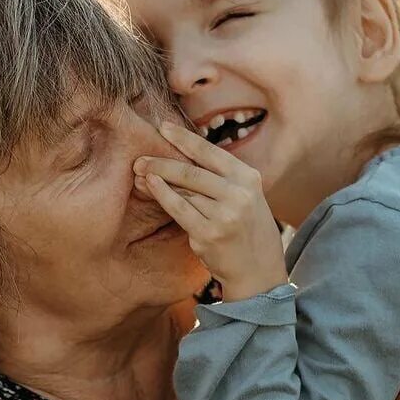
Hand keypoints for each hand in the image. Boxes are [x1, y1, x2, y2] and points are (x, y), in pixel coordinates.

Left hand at [133, 121, 287, 301]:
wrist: (259, 272)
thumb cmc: (247, 232)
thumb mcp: (245, 197)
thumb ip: (222, 178)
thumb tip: (181, 156)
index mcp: (249, 178)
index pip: (211, 152)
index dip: (184, 138)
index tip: (163, 127)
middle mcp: (239, 193)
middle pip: (192, 171)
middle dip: (162, 162)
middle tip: (140, 158)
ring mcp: (225, 214)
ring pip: (184, 190)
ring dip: (158, 179)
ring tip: (139, 173)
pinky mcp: (209, 234)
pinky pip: (179, 209)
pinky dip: (162, 195)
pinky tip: (150, 185)